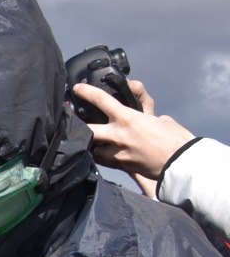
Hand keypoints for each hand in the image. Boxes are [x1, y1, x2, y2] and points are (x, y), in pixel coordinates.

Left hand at [77, 80, 196, 194]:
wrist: (182, 163)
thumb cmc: (176, 139)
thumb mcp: (160, 120)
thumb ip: (147, 117)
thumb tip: (145, 120)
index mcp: (128, 119)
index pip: (102, 101)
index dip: (87, 93)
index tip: (77, 89)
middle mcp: (118, 136)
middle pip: (88, 129)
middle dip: (79, 126)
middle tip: (74, 123)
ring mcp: (117, 153)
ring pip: (93, 148)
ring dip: (93, 144)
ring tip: (91, 141)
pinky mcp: (121, 167)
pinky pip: (104, 161)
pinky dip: (102, 156)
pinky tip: (104, 153)